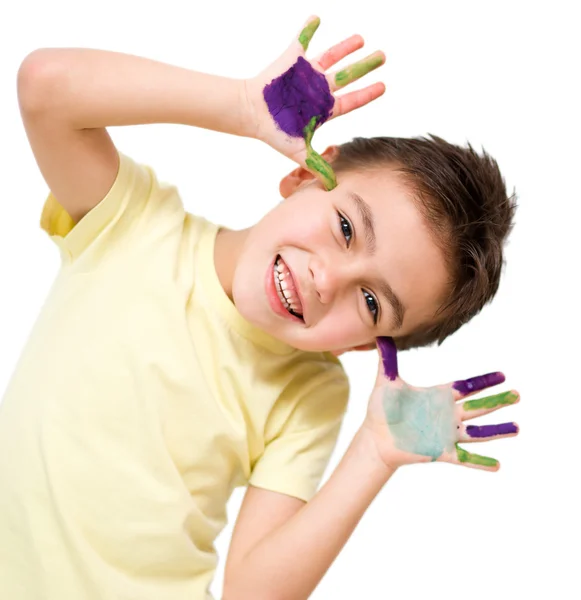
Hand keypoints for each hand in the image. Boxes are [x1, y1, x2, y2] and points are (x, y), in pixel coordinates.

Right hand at [243, 15, 385, 189]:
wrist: (251, 114)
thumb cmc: (274, 132)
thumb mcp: (298, 152)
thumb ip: (317, 166)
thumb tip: (332, 187)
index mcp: (323, 109)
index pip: (351, 101)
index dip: (368, 93)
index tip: (384, 86)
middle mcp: (318, 89)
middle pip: (348, 75)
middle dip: (365, 66)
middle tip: (382, 56)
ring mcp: (306, 73)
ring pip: (331, 56)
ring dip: (346, 46)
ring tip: (361, 39)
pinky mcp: (292, 59)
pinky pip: (303, 38)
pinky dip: (310, 28)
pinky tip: (318, 17)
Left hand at [363, 337, 519, 471]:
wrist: (375, 437)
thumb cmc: (382, 409)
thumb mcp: (386, 381)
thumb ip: (387, 359)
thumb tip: (380, 335)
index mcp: (438, 396)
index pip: (466, 387)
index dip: (484, 382)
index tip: (503, 375)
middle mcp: (447, 414)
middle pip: (478, 407)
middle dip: (498, 401)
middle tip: (517, 395)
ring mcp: (446, 434)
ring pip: (477, 433)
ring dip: (496, 431)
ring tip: (516, 428)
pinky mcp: (440, 452)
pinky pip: (464, 458)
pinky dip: (480, 461)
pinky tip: (497, 465)